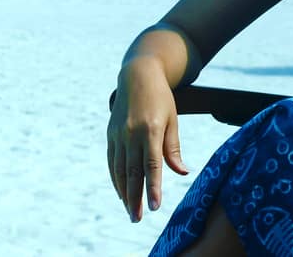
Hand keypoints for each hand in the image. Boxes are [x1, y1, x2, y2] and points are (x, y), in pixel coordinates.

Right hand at [107, 59, 188, 221]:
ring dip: (123, 192)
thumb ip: (173, 148)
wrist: (137, 75)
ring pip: (119, 169)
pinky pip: (111, 161)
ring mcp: (118, 134)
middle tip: (137, 218)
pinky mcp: (111, 134)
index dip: (152, 187)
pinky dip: (115, 178)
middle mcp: (131, 133)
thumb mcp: (172, 120)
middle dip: (135, 198)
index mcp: (150, 130)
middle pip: (132, 172)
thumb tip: (182, 173)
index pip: (151, 165)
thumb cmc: (161, 99)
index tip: (154, 207)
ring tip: (130, 211)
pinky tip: (120, 192)